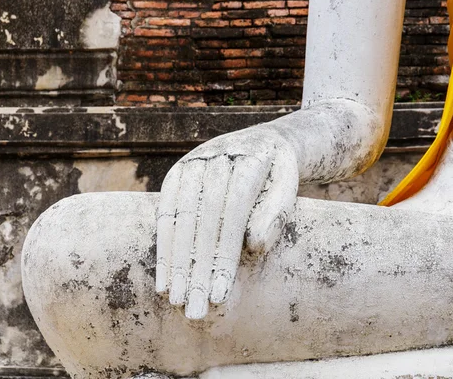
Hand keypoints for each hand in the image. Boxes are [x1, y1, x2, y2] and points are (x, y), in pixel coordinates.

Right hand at [156, 128, 298, 318]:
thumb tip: (254, 246)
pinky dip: (164, 249)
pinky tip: (164, 280)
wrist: (264, 142)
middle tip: (194, 310)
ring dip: (176, 263)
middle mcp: (215, 158)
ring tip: (177, 301)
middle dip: (196, 267)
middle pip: (201, 219)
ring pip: (179, 218)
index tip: (219, 294)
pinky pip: (165, 214)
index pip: (231, 213)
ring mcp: (192, 164)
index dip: (223, 255)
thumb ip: (275, 214)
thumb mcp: (288, 188)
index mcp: (248, 160)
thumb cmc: (279, 175)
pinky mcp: (177, 174)